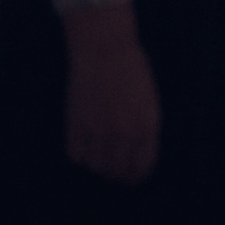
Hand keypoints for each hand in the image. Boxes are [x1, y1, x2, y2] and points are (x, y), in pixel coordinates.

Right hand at [61, 3, 159, 184]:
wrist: (105, 49)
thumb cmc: (131, 71)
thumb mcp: (148, 100)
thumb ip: (144, 128)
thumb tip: (136, 156)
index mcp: (147, 125)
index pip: (142, 166)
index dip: (137, 175)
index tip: (133, 175)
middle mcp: (124, 132)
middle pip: (118, 171)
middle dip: (118, 174)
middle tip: (114, 169)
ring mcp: (99, 130)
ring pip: (96, 166)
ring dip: (98, 164)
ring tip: (100, 153)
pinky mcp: (76, 124)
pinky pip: (76, 155)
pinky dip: (80, 154)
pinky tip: (85, 144)